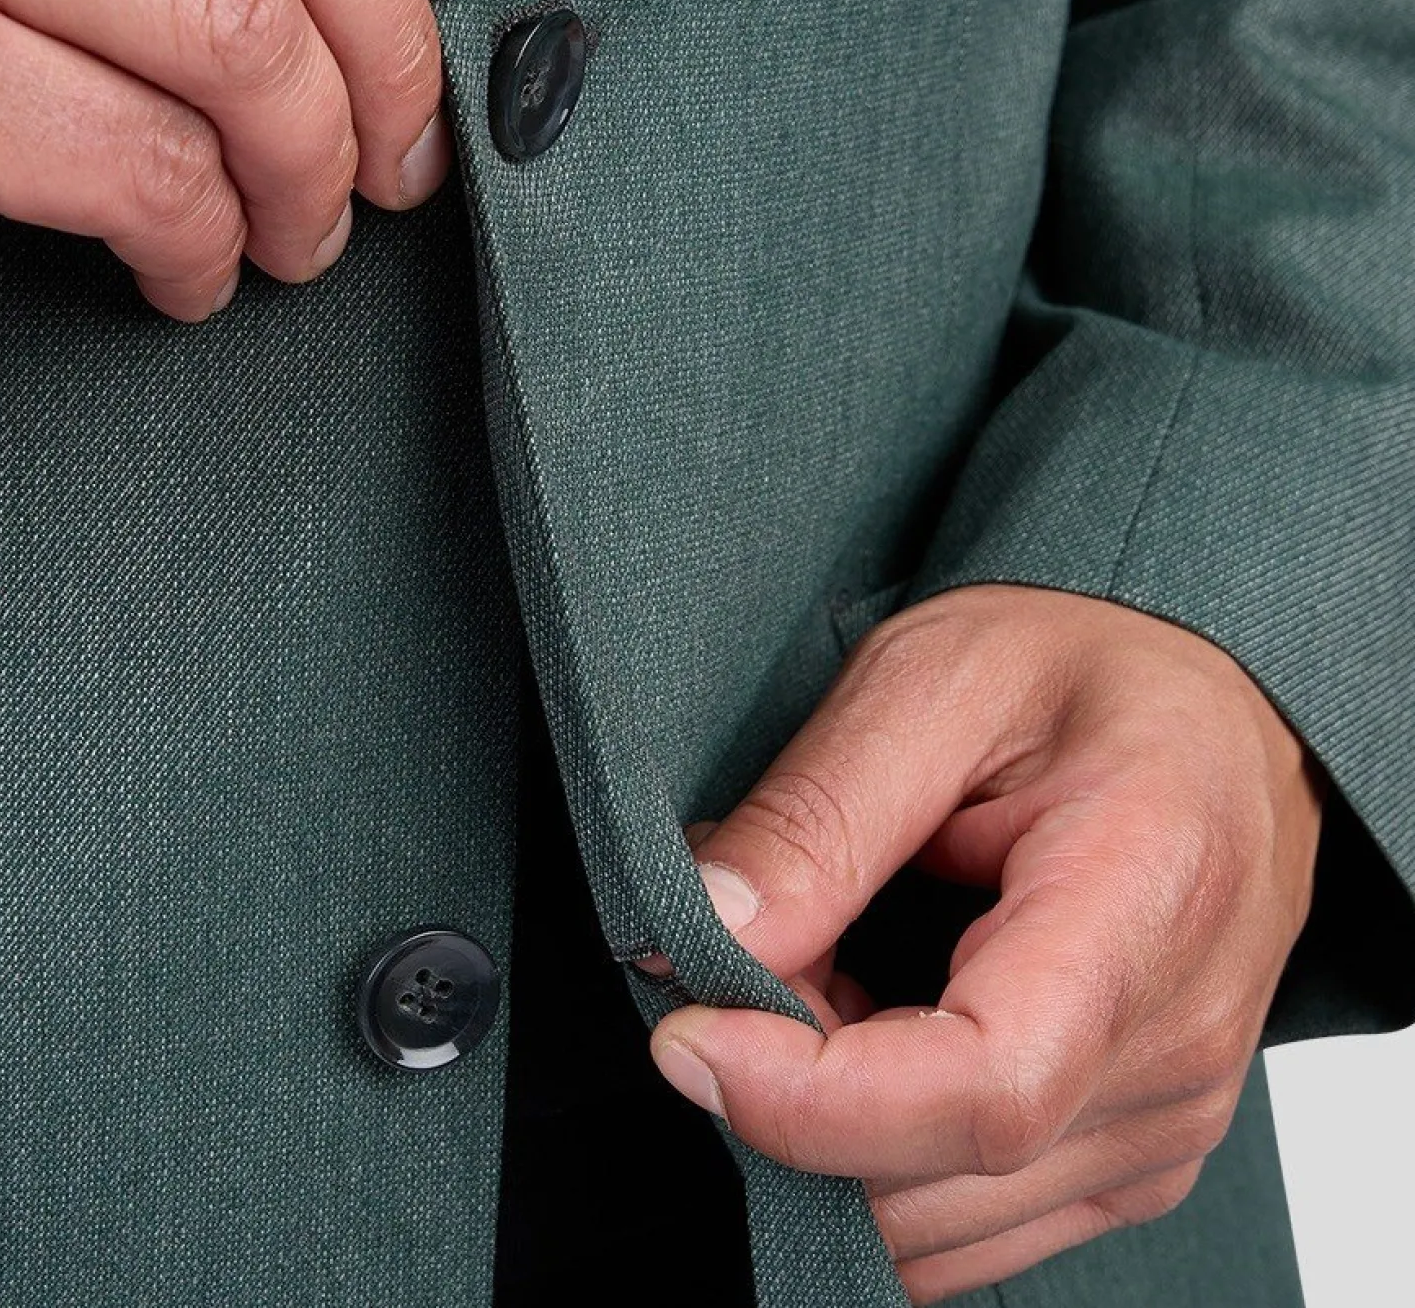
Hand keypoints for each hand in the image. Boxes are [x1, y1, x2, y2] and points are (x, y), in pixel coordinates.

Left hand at [648, 584, 1323, 1302]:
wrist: (1209, 714)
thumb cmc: (1084, 672)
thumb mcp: (932, 679)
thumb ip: (820, 815)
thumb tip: (708, 932)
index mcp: (1144, 904)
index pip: (982, 1087)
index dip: (809, 1097)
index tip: (687, 1032)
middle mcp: (1175, 1050)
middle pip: (937, 1173)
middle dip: (787, 1088)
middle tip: (732, 948)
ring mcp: (1161, 1122)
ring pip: (935, 1223)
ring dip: (823, 1122)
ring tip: (807, 964)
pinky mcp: (1128, 1157)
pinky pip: (965, 1220)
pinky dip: (871, 1150)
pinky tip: (857, 1023)